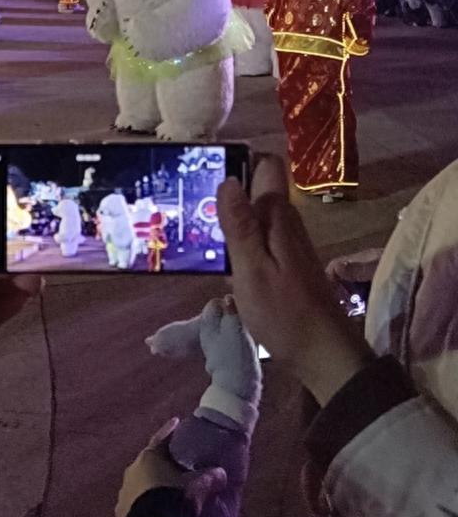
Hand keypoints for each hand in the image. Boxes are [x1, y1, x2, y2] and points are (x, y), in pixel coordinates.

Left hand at [115, 419, 225, 516]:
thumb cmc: (173, 499)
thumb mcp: (196, 487)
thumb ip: (209, 477)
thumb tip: (222, 473)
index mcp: (149, 457)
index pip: (162, 438)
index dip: (171, 430)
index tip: (177, 421)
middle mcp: (133, 469)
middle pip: (149, 460)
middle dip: (161, 460)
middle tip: (173, 461)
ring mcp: (124, 491)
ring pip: (140, 481)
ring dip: (150, 483)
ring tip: (164, 489)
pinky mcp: (120, 511)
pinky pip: (134, 501)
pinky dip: (144, 501)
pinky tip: (153, 508)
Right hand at [217, 157, 371, 405]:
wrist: (324, 355)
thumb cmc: (284, 313)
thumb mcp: (252, 270)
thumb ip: (240, 226)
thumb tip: (227, 179)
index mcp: (278, 215)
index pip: (266, 164)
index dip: (238, 161)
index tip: (206, 172)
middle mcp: (287, 221)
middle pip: (257, 188)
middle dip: (228, 194)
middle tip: (191, 210)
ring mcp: (289, 242)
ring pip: (256, 215)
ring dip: (231, 221)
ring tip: (197, 235)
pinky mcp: (287, 263)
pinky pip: (260, 238)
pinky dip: (241, 244)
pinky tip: (222, 264)